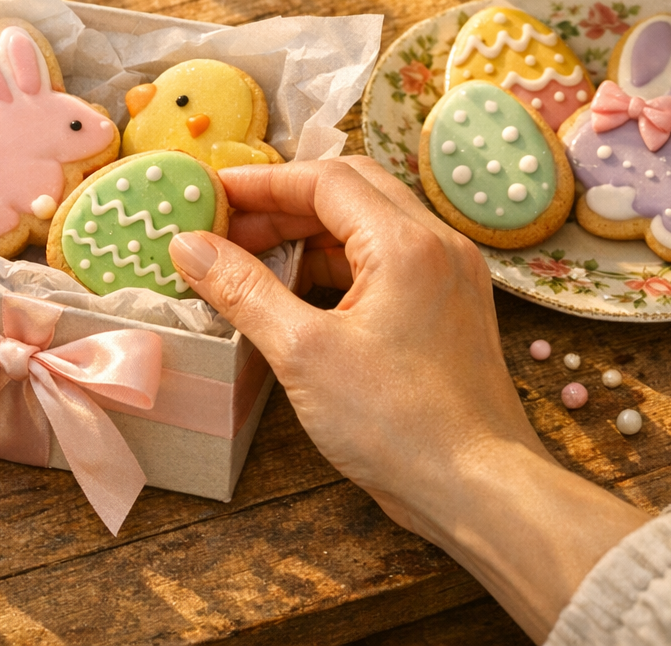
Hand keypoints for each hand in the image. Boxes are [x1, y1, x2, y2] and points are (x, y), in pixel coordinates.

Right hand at [168, 158, 646, 640]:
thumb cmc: (400, 425)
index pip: (324, 179)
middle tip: (226, 225)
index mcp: (406, 243)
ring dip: (308, 233)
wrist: (481, 490)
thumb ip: (243, 290)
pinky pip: (384, 262)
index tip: (211, 194)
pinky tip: (295, 291)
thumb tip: (189, 247)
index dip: (261, 182)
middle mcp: (437, 245)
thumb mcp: (303, 354)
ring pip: (368, 226)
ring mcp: (448, 277)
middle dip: (282, 202)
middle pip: (349, 190)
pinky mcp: (447, 309)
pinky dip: (336, 264)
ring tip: (250, 259)